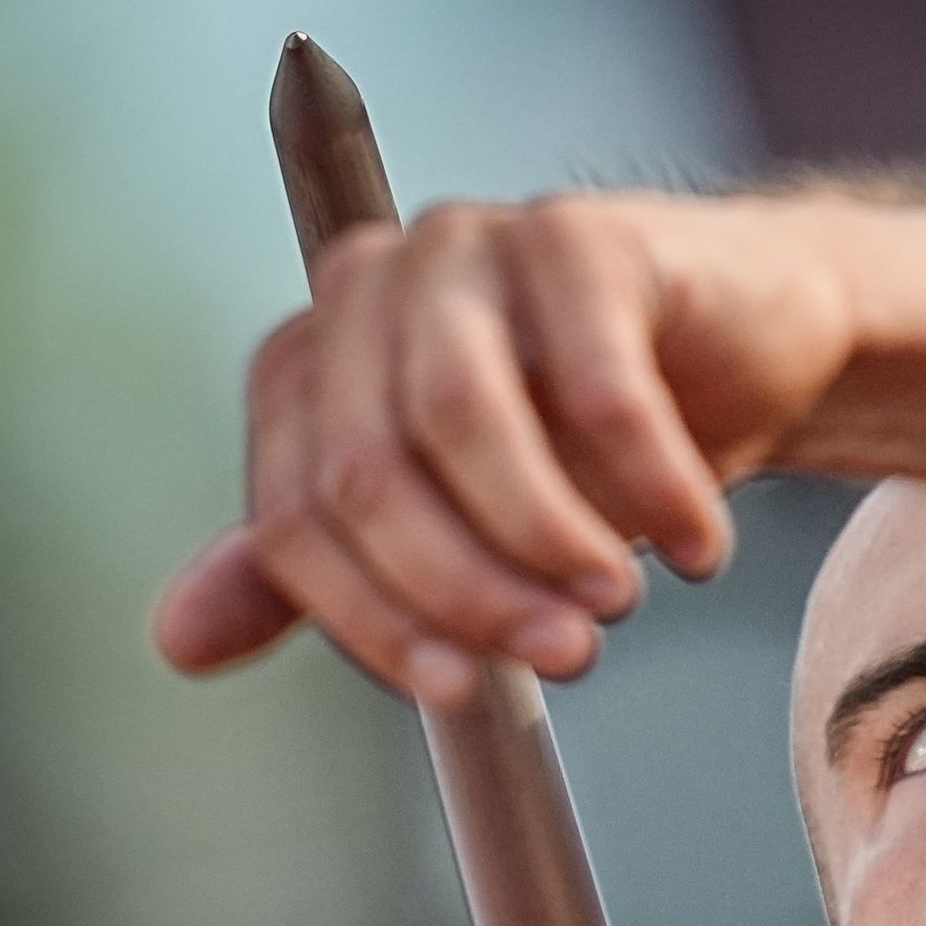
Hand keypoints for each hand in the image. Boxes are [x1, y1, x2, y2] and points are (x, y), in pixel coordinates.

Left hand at [151, 191, 856, 708]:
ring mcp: (470, 248)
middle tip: (562, 656)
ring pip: (465, 420)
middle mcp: (368, 291)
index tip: (460, 690)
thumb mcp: (457, 524)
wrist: (747, 349)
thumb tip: (178, 644)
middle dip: (466, 589)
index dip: (370, 620)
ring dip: (549, 538)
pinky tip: (698, 548)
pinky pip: (602, 387)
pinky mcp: (582, 235)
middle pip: (369, 471)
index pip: (292, 518)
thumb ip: (331, 575)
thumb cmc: (594, 444)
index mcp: (312, 368)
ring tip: (619, 602)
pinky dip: (657, 488)